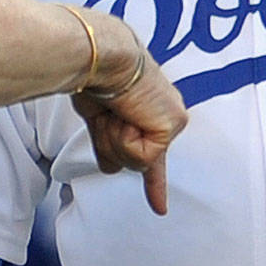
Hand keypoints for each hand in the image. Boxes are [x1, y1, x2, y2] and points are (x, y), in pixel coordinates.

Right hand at [71, 16, 186, 214]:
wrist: (100, 57)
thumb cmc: (94, 75)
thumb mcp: (98, 118)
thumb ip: (108, 144)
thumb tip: (111, 169)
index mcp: (148, 112)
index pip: (151, 156)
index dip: (155, 186)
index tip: (160, 209)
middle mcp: (165, 116)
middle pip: (130, 161)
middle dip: (111, 143)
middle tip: (108, 111)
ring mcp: (172, 121)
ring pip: (134, 161)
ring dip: (114, 139)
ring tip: (115, 109)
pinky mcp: (172, 126)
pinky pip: (141, 156)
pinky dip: (123, 138)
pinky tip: (126, 114)